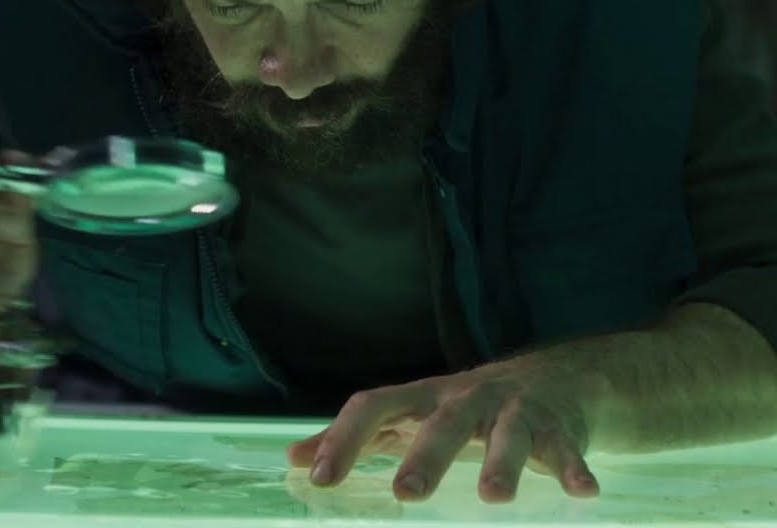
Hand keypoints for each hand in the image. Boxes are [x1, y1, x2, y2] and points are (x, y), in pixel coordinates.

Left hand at [287, 360, 603, 502]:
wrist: (553, 379)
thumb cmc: (463, 408)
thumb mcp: (409, 417)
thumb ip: (357, 438)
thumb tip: (294, 459)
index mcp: (421, 400)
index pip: (374, 408)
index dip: (343, 440)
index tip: (318, 478)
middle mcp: (464, 399)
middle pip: (441, 422)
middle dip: (424, 457)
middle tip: (406, 493)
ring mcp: (513, 410)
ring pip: (506, 433)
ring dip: (501, 463)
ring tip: (494, 497)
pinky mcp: (558, 427)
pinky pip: (567, 448)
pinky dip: (574, 468)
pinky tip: (584, 493)